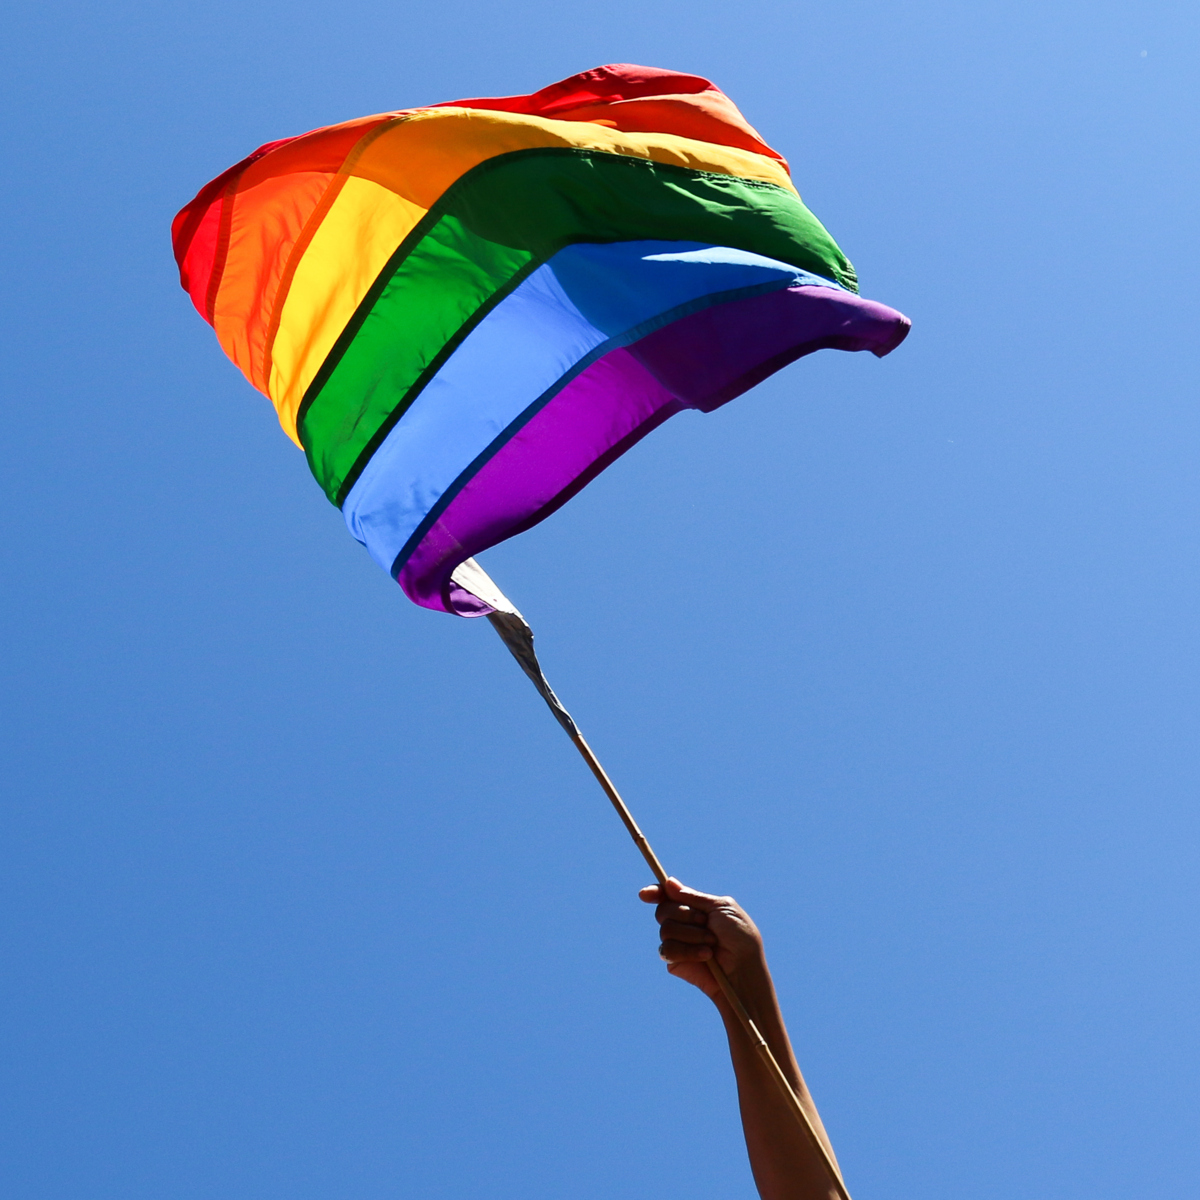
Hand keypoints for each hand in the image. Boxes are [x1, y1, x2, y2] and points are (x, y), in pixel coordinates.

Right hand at [639, 878, 765, 1000]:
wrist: (744, 969)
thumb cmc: (740, 937)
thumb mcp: (721, 907)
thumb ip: (693, 896)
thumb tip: (669, 882)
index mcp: (695, 907)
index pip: (667, 896)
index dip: (655, 892)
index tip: (646, 894)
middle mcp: (683, 923)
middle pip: (663, 909)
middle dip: (685, 914)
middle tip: (705, 922)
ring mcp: (678, 942)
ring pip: (665, 929)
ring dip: (691, 934)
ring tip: (711, 943)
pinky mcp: (675, 961)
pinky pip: (667, 949)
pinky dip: (688, 951)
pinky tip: (705, 956)